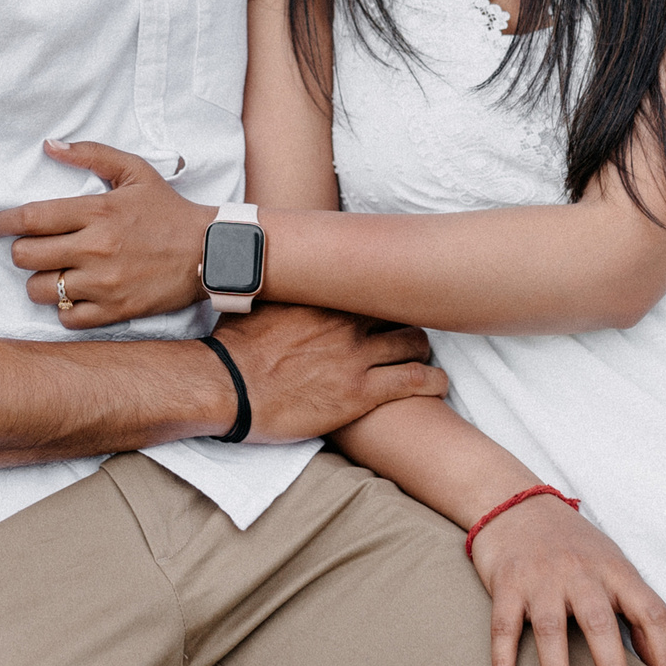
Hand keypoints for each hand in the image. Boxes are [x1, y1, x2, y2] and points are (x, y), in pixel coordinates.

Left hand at [0, 140, 214, 326]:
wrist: (210, 252)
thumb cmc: (169, 210)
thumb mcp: (135, 171)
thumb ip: (91, 154)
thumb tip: (50, 146)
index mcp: (98, 211)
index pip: (31, 218)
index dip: (1, 223)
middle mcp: (96, 248)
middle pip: (27, 256)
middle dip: (22, 252)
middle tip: (33, 249)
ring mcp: (104, 283)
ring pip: (41, 290)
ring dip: (41, 282)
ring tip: (55, 273)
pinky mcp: (115, 311)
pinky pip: (66, 318)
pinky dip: (64, 308)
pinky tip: (74, 294)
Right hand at [212, 303, 448, 442]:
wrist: (226, 387)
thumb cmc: (233, 349)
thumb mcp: (256, 303)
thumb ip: (280, 290)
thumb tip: (269, 272)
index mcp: (323, 295)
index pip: (372, 280)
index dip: (384, 291)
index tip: (389, 296)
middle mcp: (346, 319)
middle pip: (399, 310)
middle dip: (407, 319)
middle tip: (408, 330)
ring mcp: (356, 355)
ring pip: (413, 342)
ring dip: (422, 349)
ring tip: (423, 357)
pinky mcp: (361, 392)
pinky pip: (415, 381)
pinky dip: (434, 381)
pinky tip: (439, 384)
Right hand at [470, 494, 665, 665]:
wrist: (515, 502)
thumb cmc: (572, 544)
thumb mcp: (612, 565)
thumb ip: (634, 609)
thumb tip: (656, 665)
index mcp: (616, 570)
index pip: (652, 614)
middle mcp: (580, 572)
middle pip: (600, 625)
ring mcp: (541, 578)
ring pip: (551, 631)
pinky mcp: (506, 583)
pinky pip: (503, 628)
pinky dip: (504, 665)